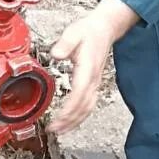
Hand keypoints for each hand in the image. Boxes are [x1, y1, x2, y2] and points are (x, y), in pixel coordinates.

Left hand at [47, 0, 138, 134]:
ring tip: (59, 131)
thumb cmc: (88, 31)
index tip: (58, 118)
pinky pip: (88, 105)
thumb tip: (56, 54)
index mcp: (87, 69)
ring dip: (74, 122)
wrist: (105, 28)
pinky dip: (79, 116)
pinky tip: (70, 122)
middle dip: (68, 121)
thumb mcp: (74, 32)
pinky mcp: (93, 85)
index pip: (79, 94)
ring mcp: (95, 84)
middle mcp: (93, 80)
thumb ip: (64, 44)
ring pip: (87, 109)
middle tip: (53, 130)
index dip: (69, 109)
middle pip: (83, 107)